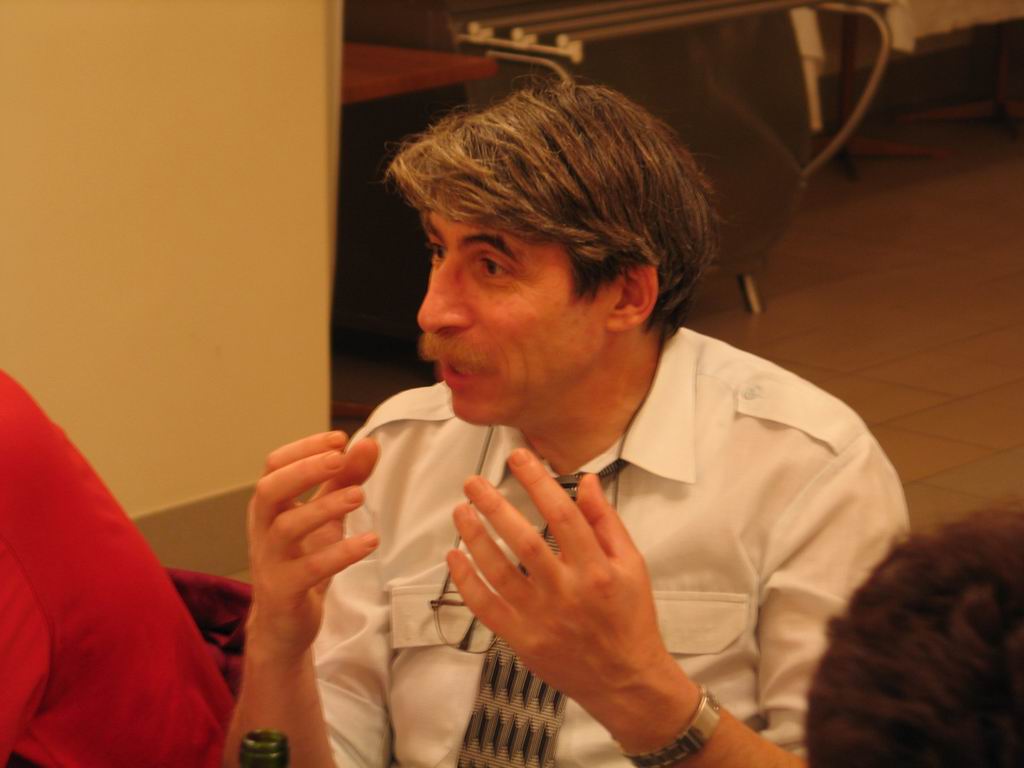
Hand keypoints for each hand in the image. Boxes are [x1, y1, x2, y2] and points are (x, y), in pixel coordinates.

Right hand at [246, 431, 379, 661]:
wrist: (285, 624)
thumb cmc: (302, 561)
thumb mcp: (326, 516)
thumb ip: (345, 480)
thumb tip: (369, 443)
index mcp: (270, 506)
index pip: (275, 465)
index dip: (304, 448)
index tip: (340, 438)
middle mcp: (263, 529)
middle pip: (269, 490)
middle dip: (304, 470)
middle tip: (340, 458)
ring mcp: (270, 561)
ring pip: (287, 528)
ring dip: (324, 507)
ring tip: (360, 495)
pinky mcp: (284, 591)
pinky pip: (309, 569)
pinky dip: (340, 553)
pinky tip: (370, 541)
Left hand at [447, 448, 696, 746]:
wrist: (626, 681)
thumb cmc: (631, 619)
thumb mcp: (633, 566)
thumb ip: (606, 522)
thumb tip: (586, 482)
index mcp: (597, 569)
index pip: (562, 514)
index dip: (538, 481)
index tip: (519, 458)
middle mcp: (567, 592)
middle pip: (523, 541)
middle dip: (495, 506)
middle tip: (474, 482)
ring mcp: (541, 618)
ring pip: (499, 572)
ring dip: (475, 538)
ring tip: (460, 511)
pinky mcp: (522, 640)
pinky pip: (486, 607)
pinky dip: (466, 581)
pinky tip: (455, 556)